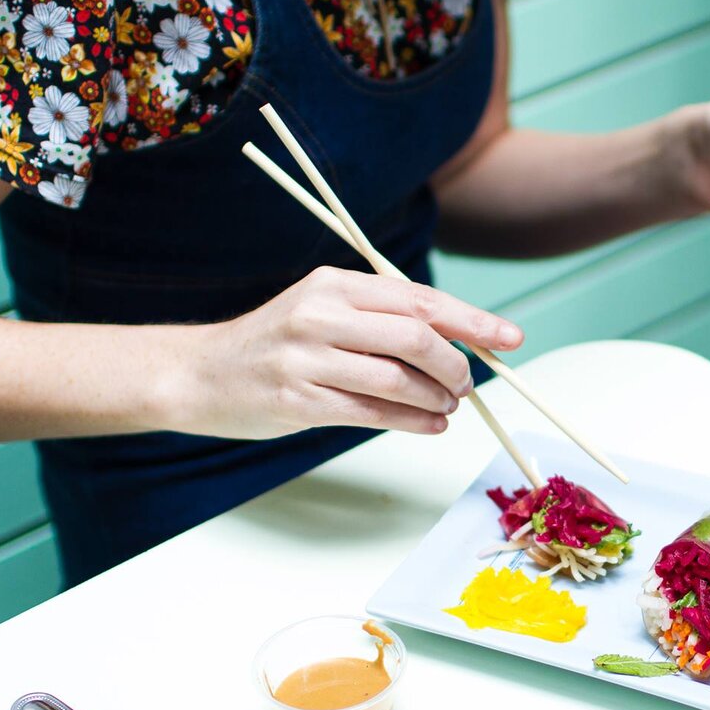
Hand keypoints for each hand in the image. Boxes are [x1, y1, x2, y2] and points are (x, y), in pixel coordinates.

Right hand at [180, 267, 522, 439]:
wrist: (199, 374)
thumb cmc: (276, 344)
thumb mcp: (323, 310)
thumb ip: (381, 318)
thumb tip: (459, 341)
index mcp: (334, 284)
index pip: (419, 299)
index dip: (472, 320)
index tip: (509, 338)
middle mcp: (320, 315)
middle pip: (415, 336)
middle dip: (456, 364)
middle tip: (468, 384)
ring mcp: (306, 359)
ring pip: (397, 379)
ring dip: (437, 398)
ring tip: (449, 407)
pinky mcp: (298, 402)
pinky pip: (372, 413)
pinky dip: (413, 422)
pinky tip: (432, 425)